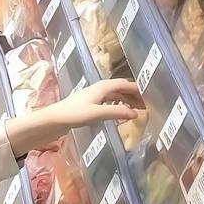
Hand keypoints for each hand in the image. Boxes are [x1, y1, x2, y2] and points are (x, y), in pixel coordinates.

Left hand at [4, 78, 142, 158]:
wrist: (53, 120)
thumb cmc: (74, 114)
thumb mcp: (97, 113)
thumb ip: (116, 112)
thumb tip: (135, 113)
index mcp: (101, 87)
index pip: (123, 84)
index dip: (136, 88)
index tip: (150, 94)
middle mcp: (98, 89)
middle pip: (120, 89)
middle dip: (133, 94)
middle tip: (147, 103)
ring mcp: (93, 97)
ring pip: (114, 95)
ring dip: (126, 100)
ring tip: (138, 109)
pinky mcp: (88, 105)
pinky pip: (108, 102)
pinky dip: (117, 106)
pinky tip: (120, 113)